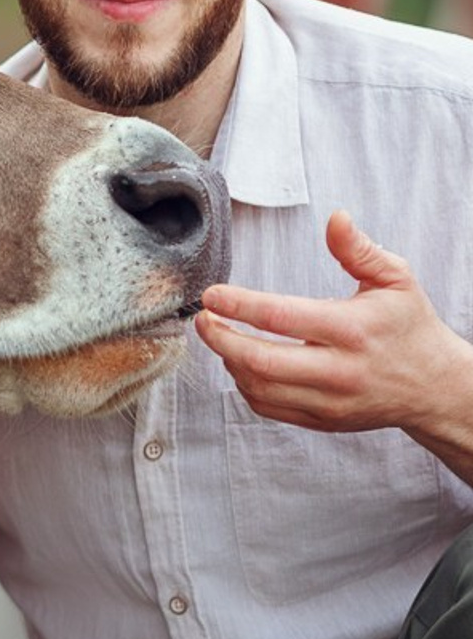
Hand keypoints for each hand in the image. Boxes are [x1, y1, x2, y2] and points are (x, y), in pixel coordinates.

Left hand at [195, 209, 472, 436]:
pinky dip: (244, 384)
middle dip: (220, 338)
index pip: (282, 318)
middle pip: (261, 361)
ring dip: (228, 360)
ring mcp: (329, 402)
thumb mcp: (395, 280)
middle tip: (203, 318)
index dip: (239, 305)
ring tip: (220, 335)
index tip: (211, 294)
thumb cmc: (409, 327)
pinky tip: (241, 361)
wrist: (435, 388)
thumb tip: (335, 218)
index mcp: (352, 330)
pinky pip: (268, 407)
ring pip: (258, 388)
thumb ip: (359, 249)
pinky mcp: (322, 420)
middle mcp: (339, 371)